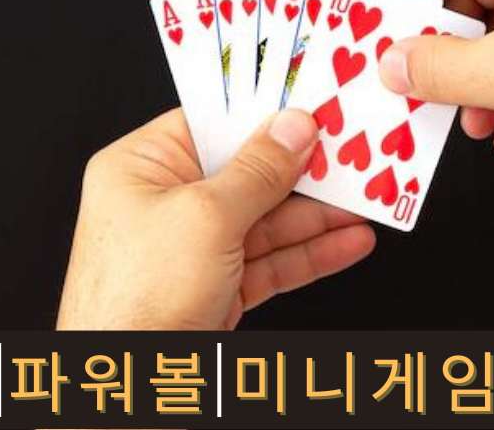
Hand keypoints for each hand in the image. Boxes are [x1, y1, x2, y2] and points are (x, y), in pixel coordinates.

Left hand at [56, 108, 375, 329]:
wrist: (128, 387)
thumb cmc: (132, 301)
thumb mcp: (205, 218)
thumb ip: (257, 172)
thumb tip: (291, 130)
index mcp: (140, 169)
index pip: (210, 125)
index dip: (261, 116)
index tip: (308, 106)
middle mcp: (163, 204)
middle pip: (246, 173)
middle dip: (302, 170)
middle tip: (350, 153)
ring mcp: (191, 249)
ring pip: (266, 220)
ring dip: (318, 215)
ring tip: (365, 199)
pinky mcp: (214, 287)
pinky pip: (271, 261)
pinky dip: (311, 253)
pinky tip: (348, 241)